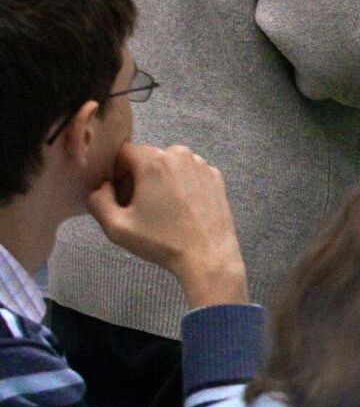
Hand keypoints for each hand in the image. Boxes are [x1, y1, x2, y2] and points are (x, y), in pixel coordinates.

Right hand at [87, 144, 247, 308]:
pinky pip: (189, 172)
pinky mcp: (215, 176)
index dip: (116, 172)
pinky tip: (180, 209)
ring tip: (160, 209)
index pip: (124, 152)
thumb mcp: (116, 226)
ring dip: (160, 179)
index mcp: (154, 162)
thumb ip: (98, 201)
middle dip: (137, 177)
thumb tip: (102, 187)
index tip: (119, 194)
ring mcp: (201, 164)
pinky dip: (180, 184)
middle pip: (147, 157)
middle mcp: (180, 155)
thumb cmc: (161, 241)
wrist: (207, 254)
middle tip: (138, 206)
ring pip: (169, 164)